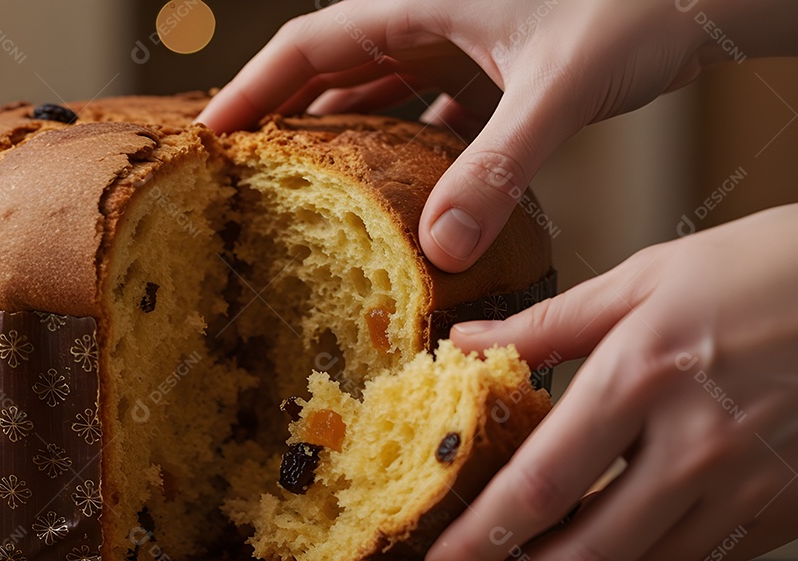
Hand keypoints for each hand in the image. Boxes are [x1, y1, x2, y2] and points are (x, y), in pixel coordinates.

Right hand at [197, 0, 792, 271]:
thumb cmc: (637, 4)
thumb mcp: (557, 87)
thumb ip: (500, 167)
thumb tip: (442, 250)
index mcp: (423, 2)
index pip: (310, 44)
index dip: (252, 87)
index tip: (209, 136)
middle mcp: (432, 20)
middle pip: (332, 72)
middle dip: (286, 119)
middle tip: (246, 179)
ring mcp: (463, 46)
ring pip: (380, 96)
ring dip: (345, 142)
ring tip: (307, 197)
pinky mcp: (494, 73)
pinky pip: (430, 116)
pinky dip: (408, 153)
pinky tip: (401, 196)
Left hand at [425, 204, 797, 560]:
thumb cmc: (762, 271)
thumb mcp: (646, 280)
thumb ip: (548, 325)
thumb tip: (466, 343)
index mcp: (641, 379)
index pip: (542, 484)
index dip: (482, 537)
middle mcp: (693, 447)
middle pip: (588, 553)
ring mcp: (745, 487)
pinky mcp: (782, 510)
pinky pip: (699, 558)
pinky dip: (647, 560)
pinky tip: (619, 544)